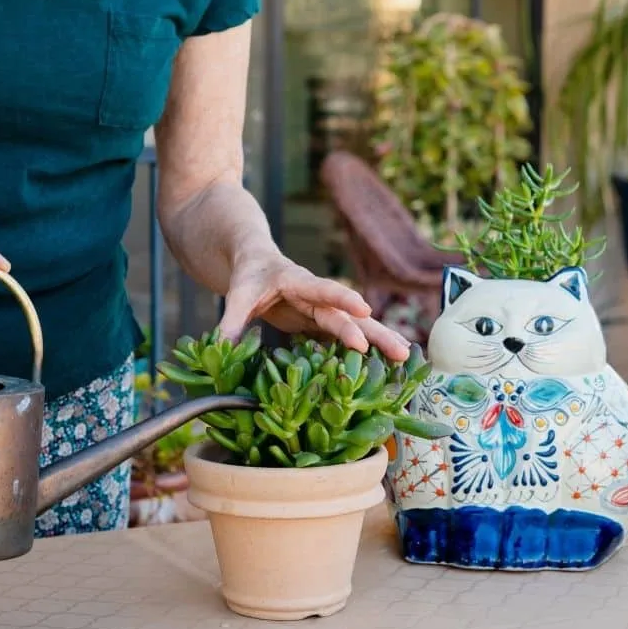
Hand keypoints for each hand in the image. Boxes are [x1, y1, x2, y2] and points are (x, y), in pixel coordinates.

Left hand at [217, 249, 410, 361]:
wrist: (258, 263)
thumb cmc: (249, 275)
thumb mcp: (236, 295)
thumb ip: (231, 323)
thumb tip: (221, 351)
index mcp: (298, 282)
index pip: (322, 289)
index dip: (341, 299)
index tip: (364, 309)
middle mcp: (317, 297)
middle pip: (350, 314)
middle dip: (375, 331)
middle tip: (401, 350)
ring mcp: (323, 311)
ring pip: (356, 326)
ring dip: (379, 341)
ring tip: (406, 357)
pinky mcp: (322, 324)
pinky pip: (346, 338)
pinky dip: (366, 350)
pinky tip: (387, 365)